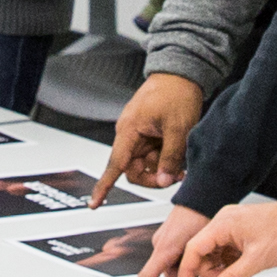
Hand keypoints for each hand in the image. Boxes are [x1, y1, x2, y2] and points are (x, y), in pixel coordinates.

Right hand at [93, 74, 204, 200]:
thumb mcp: (178, 128)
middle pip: (133, 169)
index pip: (114, 164)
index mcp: (129, 130)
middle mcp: (130, 134)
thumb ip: (170, 157)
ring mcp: (140, 134)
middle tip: (175, 176)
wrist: (182, 73)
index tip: (94, 203)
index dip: (104, 186)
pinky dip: (165, 159)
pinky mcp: (150, 133)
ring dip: (162, 168)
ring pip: (145, 164)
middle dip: (153, 177)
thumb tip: (164, 181)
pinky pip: (153, 154)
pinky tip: (179, 155)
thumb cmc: (176, 93)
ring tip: (182, 164)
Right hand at [114, 203, 213, 276]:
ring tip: (203, 252)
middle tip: (201, 263)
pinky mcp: (168, 240)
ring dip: (186, 268)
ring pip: (174, 269)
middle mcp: (158, 246)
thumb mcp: (199, 248)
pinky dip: (185, 259)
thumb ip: (187, 270)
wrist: (203, 196)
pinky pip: (175, 258)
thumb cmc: (202, 216)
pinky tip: (199, 249)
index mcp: (163, 249)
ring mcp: (162, 242)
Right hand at [170, 200, 276, 276]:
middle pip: (202, 253)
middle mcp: (224, 223)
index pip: (194, 249)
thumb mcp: (257, 260)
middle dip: (210, 273)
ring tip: (237, 276)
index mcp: (223, 223)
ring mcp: (232, 228)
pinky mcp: (241, 234)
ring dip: (221, 270)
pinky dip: (230, 265)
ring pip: (214, 254)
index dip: (187, 271)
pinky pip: (226, 252)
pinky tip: (242, 269)